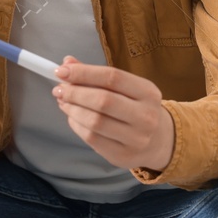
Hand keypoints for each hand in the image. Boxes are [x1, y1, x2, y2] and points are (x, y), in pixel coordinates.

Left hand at [51, 55, 175, 173]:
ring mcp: (136, 138)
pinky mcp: (122, 155)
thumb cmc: (136, 109)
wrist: (158, 141)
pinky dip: (76, 125)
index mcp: (148, 92)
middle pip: (103, 100)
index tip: (63, 70)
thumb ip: (97, 76)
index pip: (112, 77)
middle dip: (75, 93)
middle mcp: (146, 116)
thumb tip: (68, 63)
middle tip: (59, 89)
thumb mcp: (126, 88)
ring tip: (63, 102)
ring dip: (72, 109)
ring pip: (95, 122)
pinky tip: (72, 117)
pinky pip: (92, 138)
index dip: (84, 72)